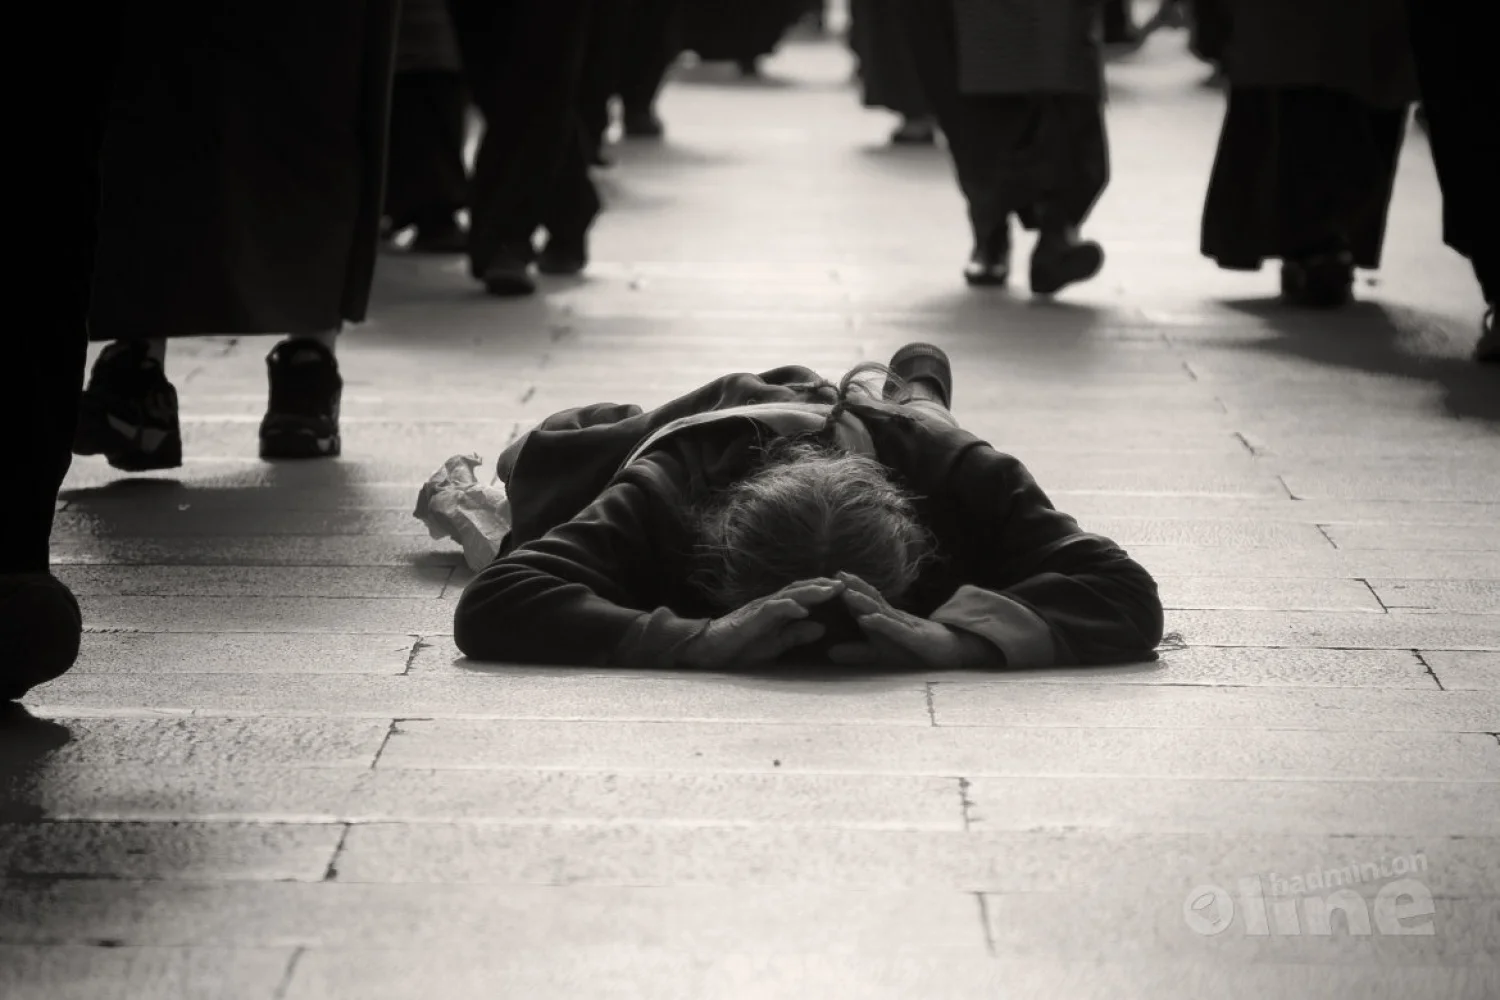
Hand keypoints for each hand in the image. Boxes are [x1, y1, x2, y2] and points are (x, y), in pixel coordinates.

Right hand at [680, 578, 845, 668]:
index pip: (804, 596)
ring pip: (790, 594)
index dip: (825, 592)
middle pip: (801, 589)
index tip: (848, 592)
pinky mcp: (751, 618)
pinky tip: (803, 609)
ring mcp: (760, 609)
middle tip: (847, 583)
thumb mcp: (775, 644)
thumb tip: (821, 628)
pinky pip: (772, 610)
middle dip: (824, 585)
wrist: (708, 649)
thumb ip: (795, 635)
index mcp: (778, 610)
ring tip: (832, 590)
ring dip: (812, 591)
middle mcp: (771, 604)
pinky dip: (788, 607)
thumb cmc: (740, 647)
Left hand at [827, 572, 996, 667]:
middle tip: (834, 575)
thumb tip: (829, 653)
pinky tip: (866, 619)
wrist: (951, 652)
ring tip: (845, 592)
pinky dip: (879, 623)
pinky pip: (894, 629)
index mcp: (883, 618)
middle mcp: (892, 617)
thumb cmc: (914, 651)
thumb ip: (857, 652)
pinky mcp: (913, 638)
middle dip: (853, 586)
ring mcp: (904, 625)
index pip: (863, 601)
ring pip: (880, 610)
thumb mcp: (881, 654)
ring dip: (862, 600)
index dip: (846, 590)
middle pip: (871, 598)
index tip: (823, 581)